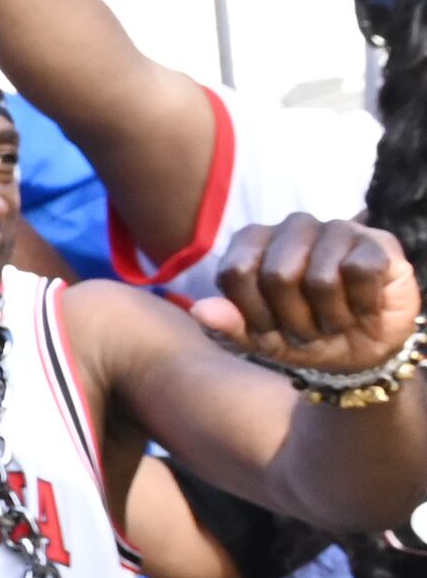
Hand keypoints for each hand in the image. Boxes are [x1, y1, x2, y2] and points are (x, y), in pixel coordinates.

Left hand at [191, 214, 421, 375]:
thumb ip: (226, 327)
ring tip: (335, 320)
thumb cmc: (303, 336)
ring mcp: (337, 228)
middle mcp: (294, 225)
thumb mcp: (259, 341)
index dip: (251, 312)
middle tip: (308, 330)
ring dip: (329, 318)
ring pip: (321, 279)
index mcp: (253, 240)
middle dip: (293, 320)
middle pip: (278, 275)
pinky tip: (364, 308)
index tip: (268, 328)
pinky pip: (360, 274)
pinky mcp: (378, 241)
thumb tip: (200, 310)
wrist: (361, 352)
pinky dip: (361, 306)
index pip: (235, 271)